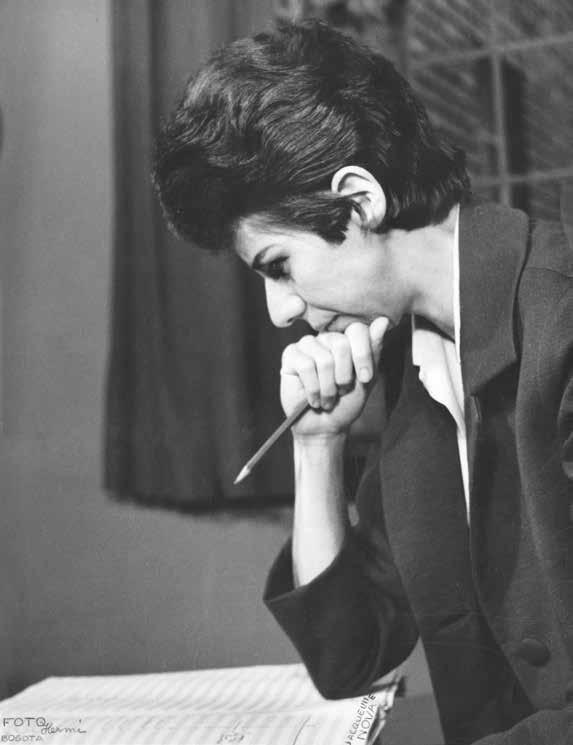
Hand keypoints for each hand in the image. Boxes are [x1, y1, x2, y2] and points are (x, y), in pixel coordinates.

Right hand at [280, 317, 388, 437]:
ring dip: (328, 388)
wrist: (325, 426)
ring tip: (327, 398)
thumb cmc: (346, 402)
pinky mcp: (290, 355)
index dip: (363, 356)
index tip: (365, 378)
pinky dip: (313, 389)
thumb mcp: (366, 379)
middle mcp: (326, 338)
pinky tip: (313, 398)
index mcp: (346, 339)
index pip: (357, 330)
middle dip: (345, 376)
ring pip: (324, 359)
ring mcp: (307, 345)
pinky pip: (306, 366)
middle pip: (341, 344)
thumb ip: (373, 350)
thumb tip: (383, 320)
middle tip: (341, 391)